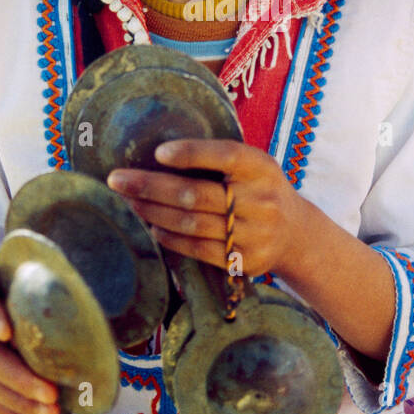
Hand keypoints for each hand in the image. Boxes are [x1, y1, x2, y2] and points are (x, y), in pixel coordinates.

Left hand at [106, 140, 307, 278]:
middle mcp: (261, 200)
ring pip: (192, 223)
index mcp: (262, 167)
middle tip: (117, 180)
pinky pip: (199, 248)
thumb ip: (220, 159)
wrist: (296, 234)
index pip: (226, 155)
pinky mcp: (245, 261)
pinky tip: (152, 227)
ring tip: (129, 203)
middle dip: (151, 187)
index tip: (158, 152)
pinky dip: (171, 238)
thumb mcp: (254, 166)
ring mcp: (255, 234)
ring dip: (153, 213)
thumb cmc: (260, 189)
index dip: (192, 153)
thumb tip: (159, 152)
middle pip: (197, 194)